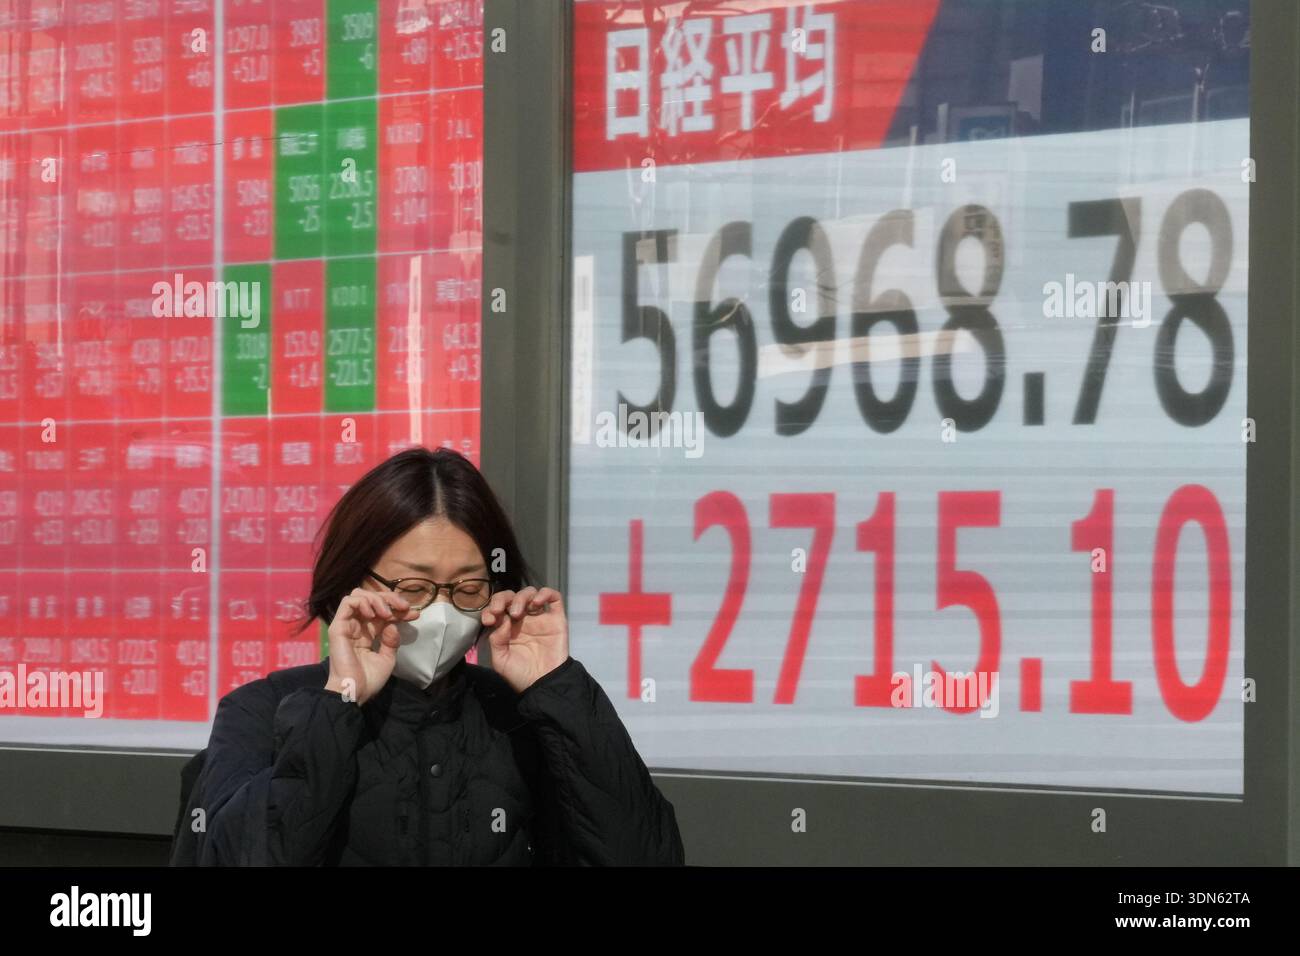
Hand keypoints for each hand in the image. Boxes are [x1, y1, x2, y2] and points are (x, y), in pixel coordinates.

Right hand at [324, 587, 417, 705]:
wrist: (354, 692)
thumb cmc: (368, 680)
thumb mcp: (387, 658)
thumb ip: (391, 641)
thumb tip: (393, 625)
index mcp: (368, 633)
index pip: (384, 612)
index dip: (399, 610)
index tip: (415, 614)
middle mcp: (357, 625)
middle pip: (372, 599)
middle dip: (390, 599)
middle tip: (404, 607)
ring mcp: (347, 624)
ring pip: (359, 595)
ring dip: (377, 599)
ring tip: (387, 613)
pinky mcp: (338, 626)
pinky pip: (348, 602)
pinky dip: (363, 602)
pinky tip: (374, 614)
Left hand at [481, 586, 569, 693]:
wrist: (543, 684)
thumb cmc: (520, 674)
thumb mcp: (500, 660)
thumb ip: (496, 639)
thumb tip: (502, 620)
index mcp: (507, 627)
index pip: (497, 608)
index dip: (490, 609)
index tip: (489, 620)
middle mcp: (523, 619)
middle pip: (512, 596)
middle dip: (502, 599)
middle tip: (499, 610)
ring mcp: (540, 618)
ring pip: (530, 593)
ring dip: (521, 597)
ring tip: (517, 613)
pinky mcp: (556, 619)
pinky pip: (554, 597)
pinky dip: (545, 593)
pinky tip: (537, 603)